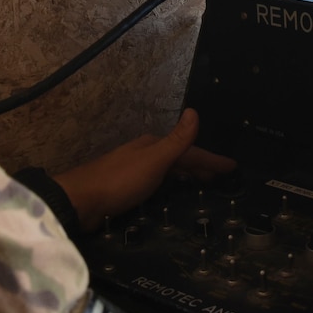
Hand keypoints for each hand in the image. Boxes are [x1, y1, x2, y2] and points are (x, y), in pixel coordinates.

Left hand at [51, 108, 234, 231]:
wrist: (79, 202)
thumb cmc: (119, 180)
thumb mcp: (153, 160)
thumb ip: (176, 140)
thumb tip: (194, 110)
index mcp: (152, 145)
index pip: (189, 149)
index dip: (211, 158)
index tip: (232, 167)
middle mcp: (143, 154)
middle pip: (178, 158)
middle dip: (200, 165)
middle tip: (220, 178)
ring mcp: (132, 171)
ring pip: (167, 171)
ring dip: (185, 176)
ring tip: (202, 186)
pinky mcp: (124, 189)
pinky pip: (157, 184)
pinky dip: (170, 187)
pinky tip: (171, 196)